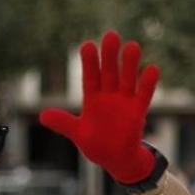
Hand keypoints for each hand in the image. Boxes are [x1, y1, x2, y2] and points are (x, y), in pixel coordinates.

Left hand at [40, 30, 159, 183]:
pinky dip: (147, 84)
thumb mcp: (77, 133)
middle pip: (109, 73)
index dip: (90, 63)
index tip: (88, 45)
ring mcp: (124, 103)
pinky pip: (143, 96)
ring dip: (130, 65)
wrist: (117, 159)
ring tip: (133, 46)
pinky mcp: (138, 112)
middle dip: (110, 55)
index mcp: (92, 99)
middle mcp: (109, 96)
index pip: (90, 77)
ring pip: (127, 80)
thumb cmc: (97, 144)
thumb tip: (43, 116)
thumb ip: (63, 123)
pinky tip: (152, 69)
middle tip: (111, 34)